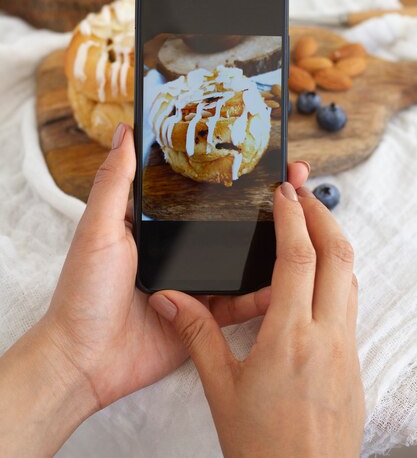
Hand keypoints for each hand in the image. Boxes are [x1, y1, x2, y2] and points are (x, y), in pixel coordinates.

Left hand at [41, 124, 309, 410]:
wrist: (85, 360)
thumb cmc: (84, 291)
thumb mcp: (99, 228)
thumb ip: (116, 182)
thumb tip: (125, 131)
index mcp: (157, 225)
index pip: (200, 191)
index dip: (230, 172)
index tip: (261, 152)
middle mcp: (179, 250)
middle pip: (228, 223)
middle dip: (264, 203)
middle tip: (295, 179)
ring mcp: (195, 283)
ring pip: (242, 260)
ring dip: (273, 244)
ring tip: (305, 221)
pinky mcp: (204, 317)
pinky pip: (241, 303)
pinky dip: (264, 294)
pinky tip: (290, 277)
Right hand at [150, 183, 364, 457]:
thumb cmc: (262, 447)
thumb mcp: (220, 388)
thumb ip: (197, 335)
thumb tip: (170, 299)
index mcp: (289, 337)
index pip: (298, 258)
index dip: (292, 217)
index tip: (284, 192)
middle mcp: (327, 336)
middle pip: (339, 256)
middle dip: (323, 215)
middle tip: (304, 193)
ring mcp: (346, 350)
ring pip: (350, 278)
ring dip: (335, 243)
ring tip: (313, 225)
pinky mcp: (353, 365)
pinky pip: (351, 305)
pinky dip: (338, 276)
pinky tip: (319, 280)